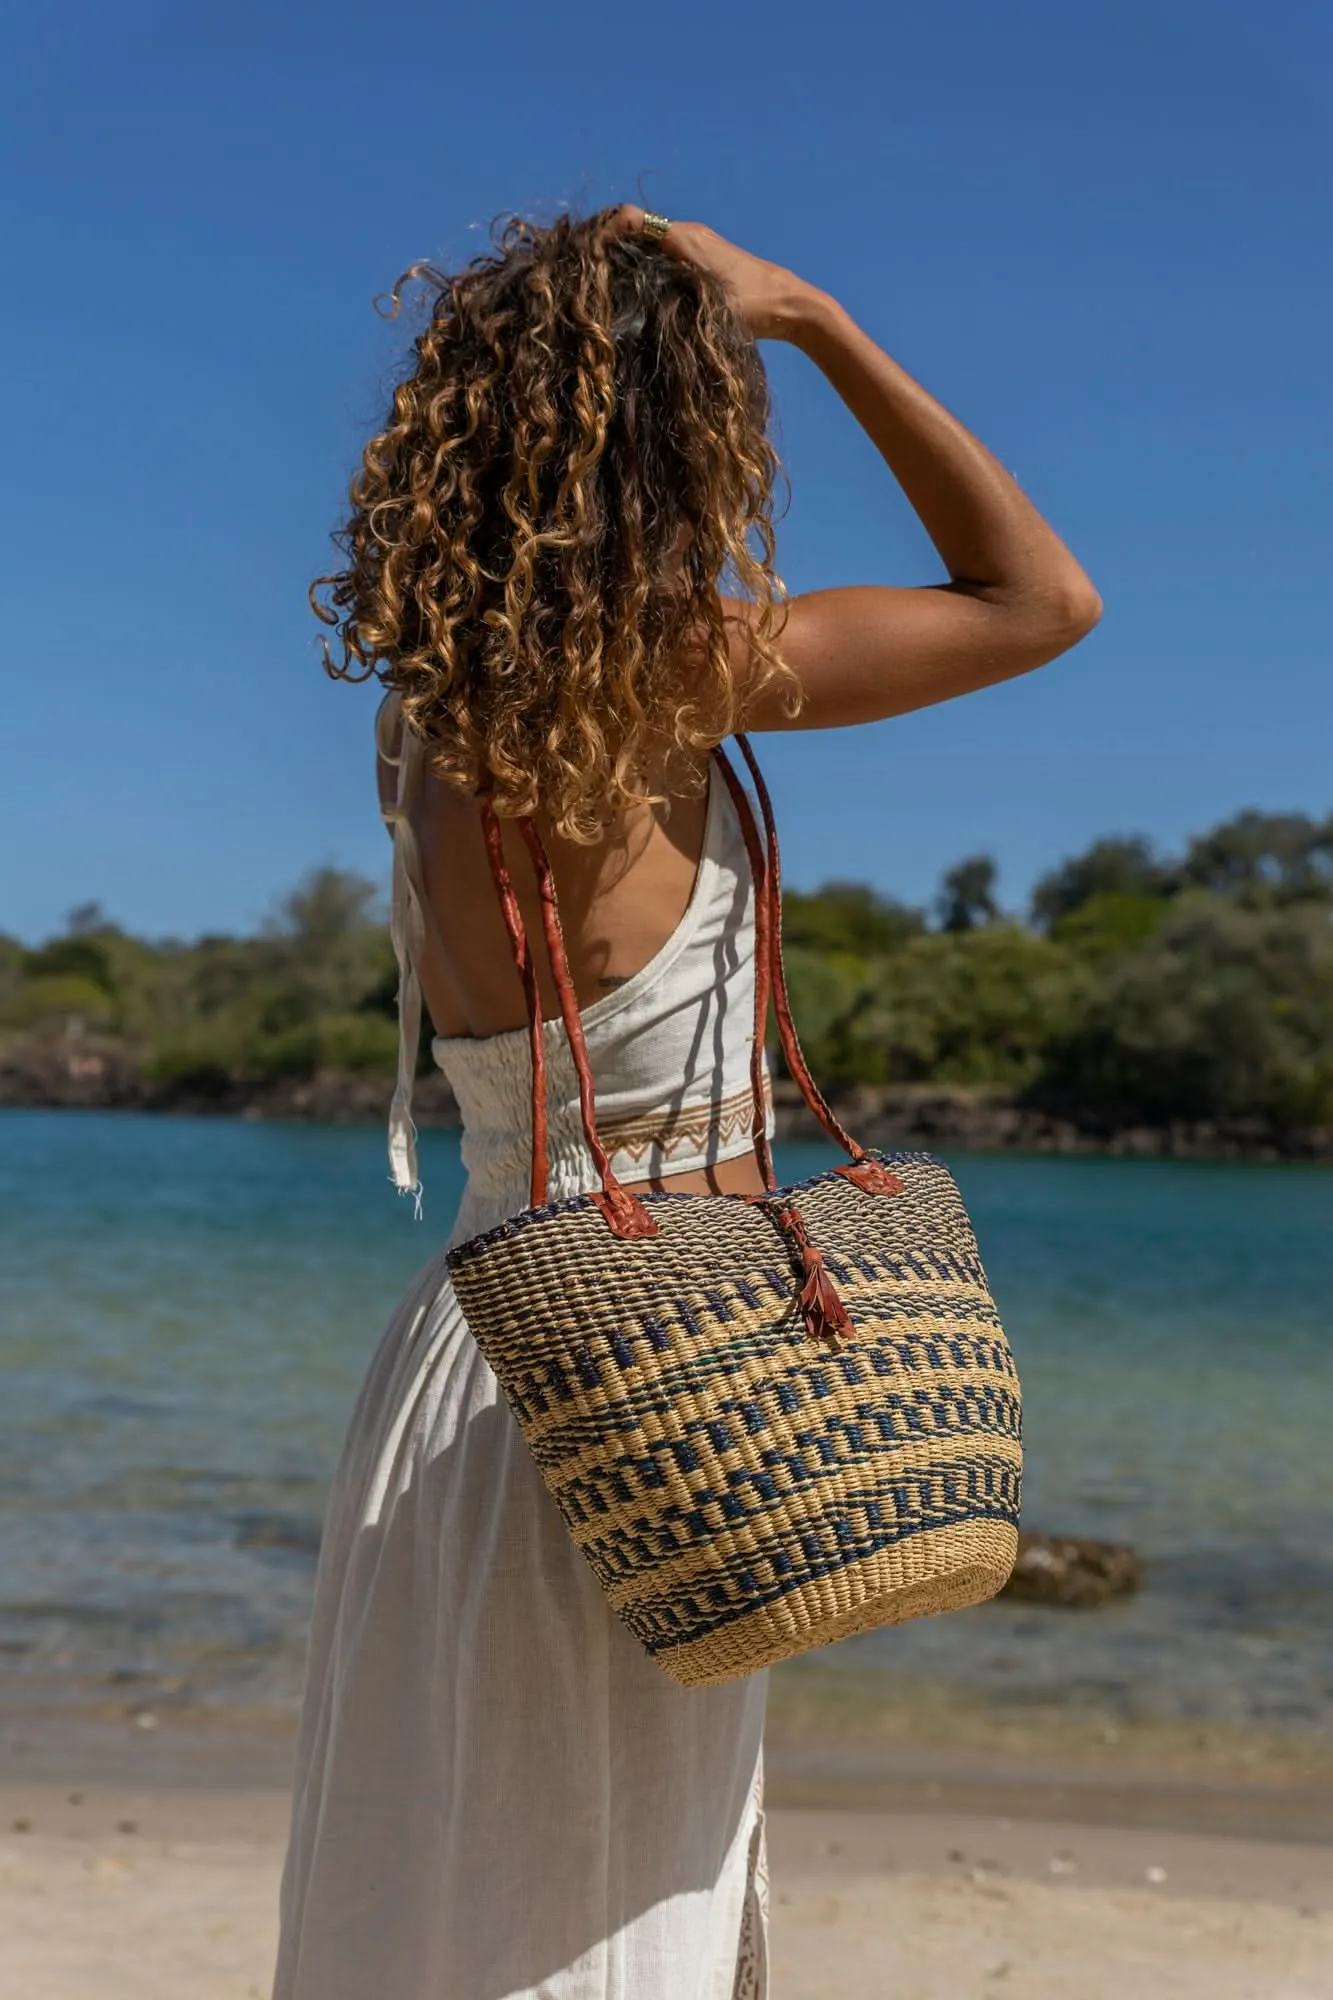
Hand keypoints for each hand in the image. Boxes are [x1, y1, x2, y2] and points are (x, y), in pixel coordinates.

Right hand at [607, 205, 820, 341]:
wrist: (791, 304)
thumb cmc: (753, 307)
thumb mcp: (706, 303)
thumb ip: (665, 294)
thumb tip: (624, 298)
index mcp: (685, 238)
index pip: (630, 218)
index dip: (604, 233)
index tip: (589, 257)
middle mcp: (688, 234)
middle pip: (636, 229)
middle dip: (612, 248)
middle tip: (593, 277)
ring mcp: (697, 244)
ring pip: (650, 243)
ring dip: (630, 260)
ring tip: (612, 287)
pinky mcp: (704, 258)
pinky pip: (664, 254)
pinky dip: (648, 266)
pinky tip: (642, 291)